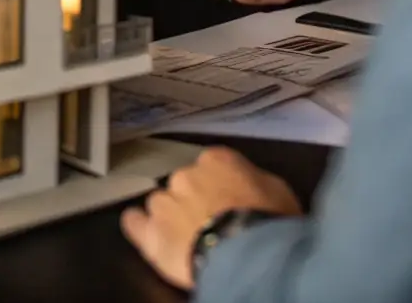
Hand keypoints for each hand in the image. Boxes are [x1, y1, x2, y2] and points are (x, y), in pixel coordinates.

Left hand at [121, 147, 301, 289]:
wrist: (247, 251)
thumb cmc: (268, 219)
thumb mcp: (276, 189)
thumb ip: (254, 180)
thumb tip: (250, 184)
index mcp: (216, 159)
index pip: (211, 166)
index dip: (218, 185)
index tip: (226, 199)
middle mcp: (186, 174)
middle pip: (184, 185)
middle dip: (194, 200)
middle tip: (210, 221)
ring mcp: (165, 202)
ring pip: (161, 204)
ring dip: (171, 216)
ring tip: (186, 236)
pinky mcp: (151, 233)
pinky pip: (135, 223)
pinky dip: (137, 226)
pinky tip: (140, 228)